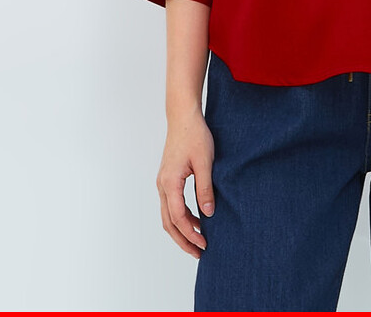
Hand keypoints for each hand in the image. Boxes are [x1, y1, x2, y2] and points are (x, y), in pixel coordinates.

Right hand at [156, 111, 214, 258]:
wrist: (183, 117)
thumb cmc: (195, 136)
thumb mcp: (205, 162)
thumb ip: (205, 188)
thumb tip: (208, 214)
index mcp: (170, 182)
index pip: (178, 217)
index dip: (191, 234)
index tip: (204, 244)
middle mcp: (162, 185)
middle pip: (169, 222)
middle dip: (183, 240)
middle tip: (199, 253)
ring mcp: (162, 182)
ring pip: (167, 215)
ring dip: (181, 230)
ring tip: (198, 241)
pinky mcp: (167, 179)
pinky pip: (171, 205)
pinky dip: (181, 217)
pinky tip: (196, 219)